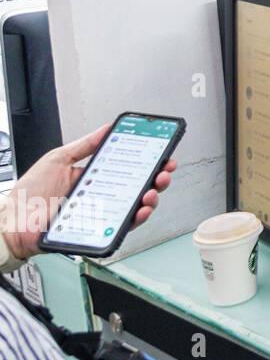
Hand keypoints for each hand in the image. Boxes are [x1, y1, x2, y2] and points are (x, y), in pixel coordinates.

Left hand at [0, 123, 177, 260]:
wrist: (10, 223)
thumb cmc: (27, 194)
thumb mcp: (57, 160)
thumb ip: (84, 145)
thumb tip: (105, 129)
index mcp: (92, 178)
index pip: (126, 168)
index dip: (146, 162)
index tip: (161, 153)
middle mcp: (100, 196)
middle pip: (137, 188)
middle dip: (157, 178)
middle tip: (164, 171)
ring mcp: (101, 214)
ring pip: (135, 208)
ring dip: (151, 198)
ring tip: (152, 190)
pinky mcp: (97, 231)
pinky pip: (122, 226)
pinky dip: (136, 219)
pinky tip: (140, 209)